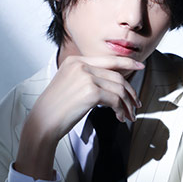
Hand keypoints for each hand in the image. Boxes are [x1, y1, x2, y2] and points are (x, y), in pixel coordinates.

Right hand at [15, 55, 143, 179]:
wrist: (43, 122)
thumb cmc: (55, 109)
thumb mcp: (69, 85)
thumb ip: (87, 78)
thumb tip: (111, 84)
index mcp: (75, 61)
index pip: (107, 59)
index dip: (127, 62)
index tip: (139, 66)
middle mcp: (81, 65)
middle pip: (117, 76)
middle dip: (130, 92)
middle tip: (136, 105)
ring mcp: (86, 77)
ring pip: (119, 88)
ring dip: (127, 104)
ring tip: (129, 115)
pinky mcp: (91, 92)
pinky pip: (115, 100)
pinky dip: (121, 110)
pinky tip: (119, 117)